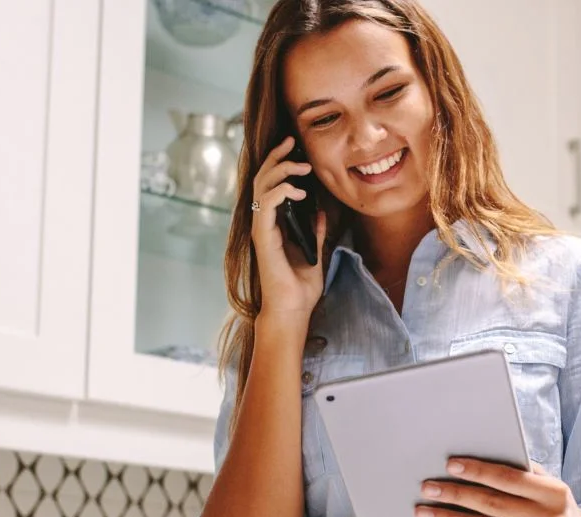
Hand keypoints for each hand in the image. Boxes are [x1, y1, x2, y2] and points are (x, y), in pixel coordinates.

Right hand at [250, 136, 328, 317]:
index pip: (270, 185)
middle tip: (292, 142)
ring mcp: (261, 229)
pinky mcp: (263, 238)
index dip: (280, 164)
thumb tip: (319, 211)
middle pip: (262, 179)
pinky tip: (298, 190)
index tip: (296, 149)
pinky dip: (281, 192)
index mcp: (273, 225)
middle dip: (276, 157)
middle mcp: (263, 224)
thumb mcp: (314, 252)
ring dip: (281, 171)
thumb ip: (314, 231)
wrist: (293, 310)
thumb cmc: (300, 288)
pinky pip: (266, 205)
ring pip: (262, 187)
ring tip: (302, 166)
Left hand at [413, 458, 580, 516]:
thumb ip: (522, 471)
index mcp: (554, 494)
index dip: (479, 471)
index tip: (451, 464)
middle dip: (456, 494)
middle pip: (492, 505)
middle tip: (428, 487)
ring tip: (423, 510)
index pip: (511, 479)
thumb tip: (479, 456)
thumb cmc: (553, 507)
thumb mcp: (549, 485)